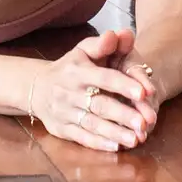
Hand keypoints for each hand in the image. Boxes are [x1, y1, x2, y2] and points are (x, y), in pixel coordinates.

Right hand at [24, 28, 157, 152]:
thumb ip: (102, 44)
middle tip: (145, 123)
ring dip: (114, 132)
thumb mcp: (82, 51)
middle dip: (123, 114)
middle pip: (99, 105)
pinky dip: (98, 143)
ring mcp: (64, 112)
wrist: (37, 88)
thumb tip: (119, 34)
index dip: (123, 85)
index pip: (103, 78)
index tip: (144, 92)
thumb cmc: (69, 68)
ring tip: (136, 139)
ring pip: (92, 124)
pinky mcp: (61, 129)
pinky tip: (116, 147)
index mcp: (77, 71)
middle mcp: (69, 92)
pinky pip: (81, 137)